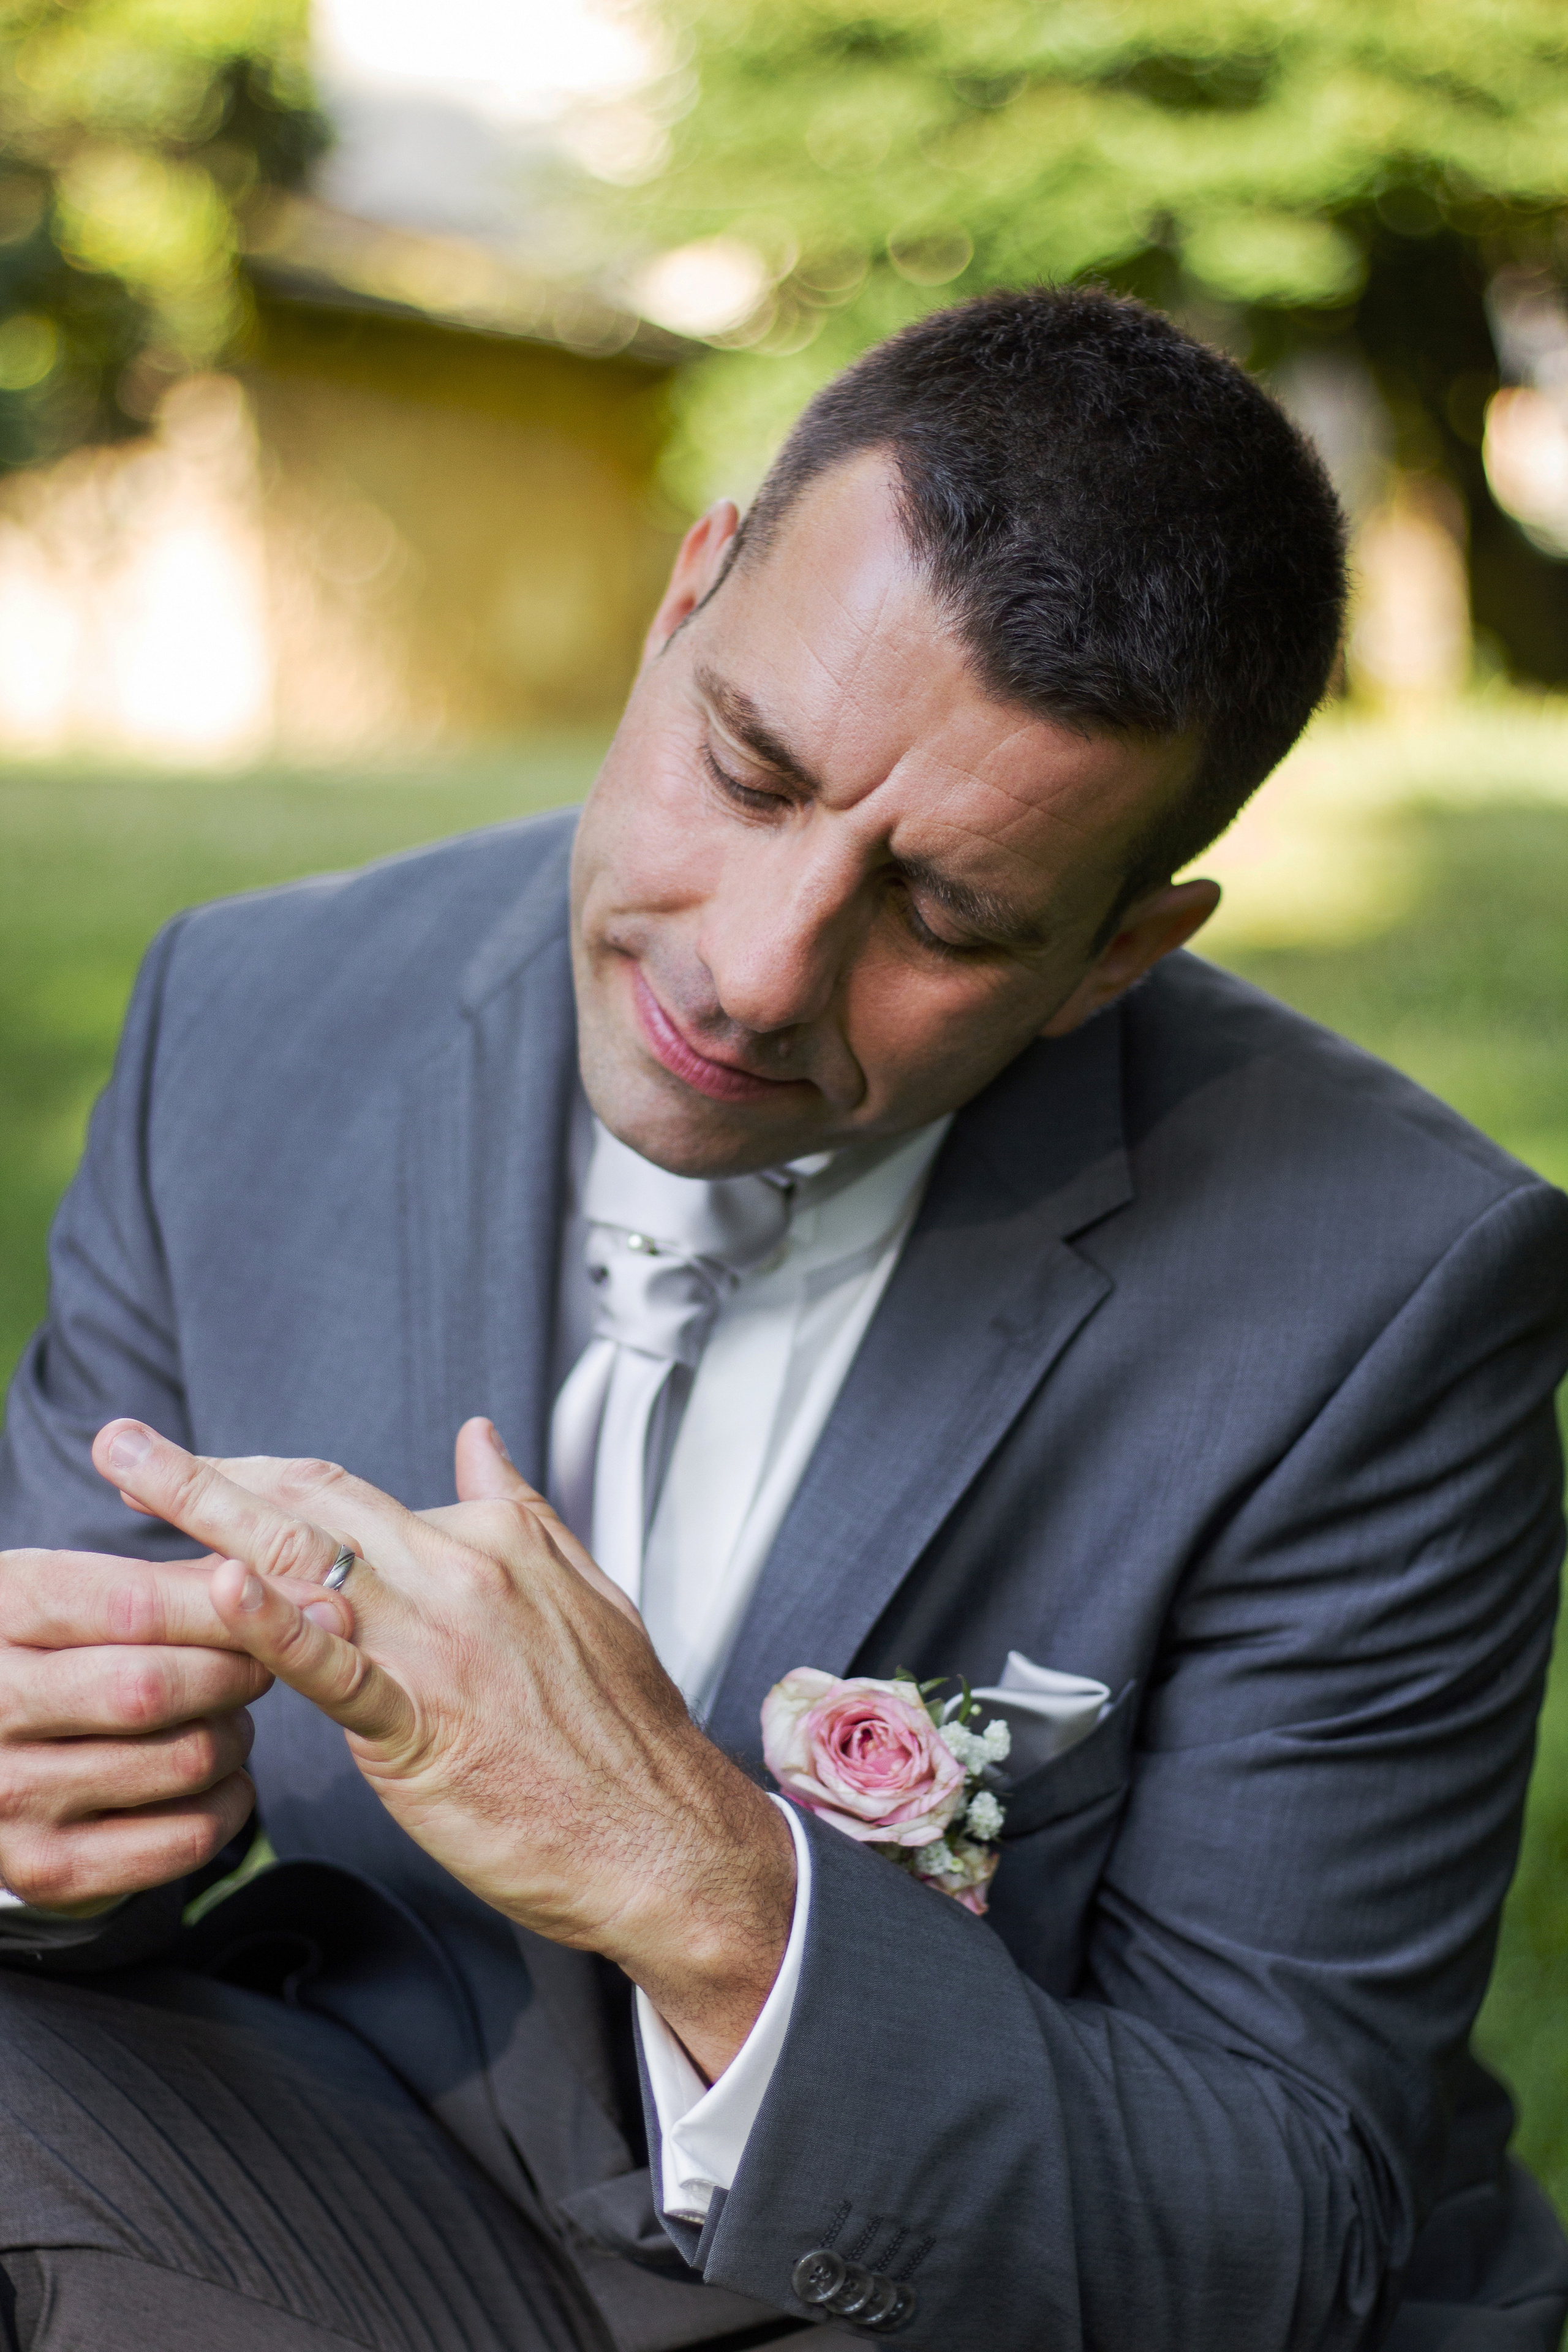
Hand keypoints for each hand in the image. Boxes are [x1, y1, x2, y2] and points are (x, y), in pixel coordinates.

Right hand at [0, 1541, 334, 1915]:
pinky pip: (183, 1840)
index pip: (136, 1606)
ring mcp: (14, 1795)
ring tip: (229, 1718)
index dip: (236, 1606)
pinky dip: (231, 1805)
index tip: (316, 1604)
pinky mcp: (46, 1869)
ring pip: (184, 1760)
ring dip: (237, 1736)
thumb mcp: (80, 1594)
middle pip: (159, 1688)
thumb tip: (308, 1586)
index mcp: (6, 1613)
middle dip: (240, 1672)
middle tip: (263, 1667)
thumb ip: (176, 1585)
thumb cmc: (50, 1651)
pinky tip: (223, 1778)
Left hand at [93, 1416, 796, 2077]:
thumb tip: (478, 1441)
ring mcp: (440, 1645)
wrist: (664, 1836)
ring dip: (205, 1507)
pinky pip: (337, 1668)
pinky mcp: (423, 1724)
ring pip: (306, 1558)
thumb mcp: (586, 1591)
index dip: (270, 1481)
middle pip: (313, 1502)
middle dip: (210, 1470)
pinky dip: (273, 1626)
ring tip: (133, 1477)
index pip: (355, 1496)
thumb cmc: (622, 1735)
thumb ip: (521, 1511)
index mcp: (495, 1543)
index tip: (213, 1474)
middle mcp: (462, 1574)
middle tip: (128, 1452)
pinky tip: (224, 1591)